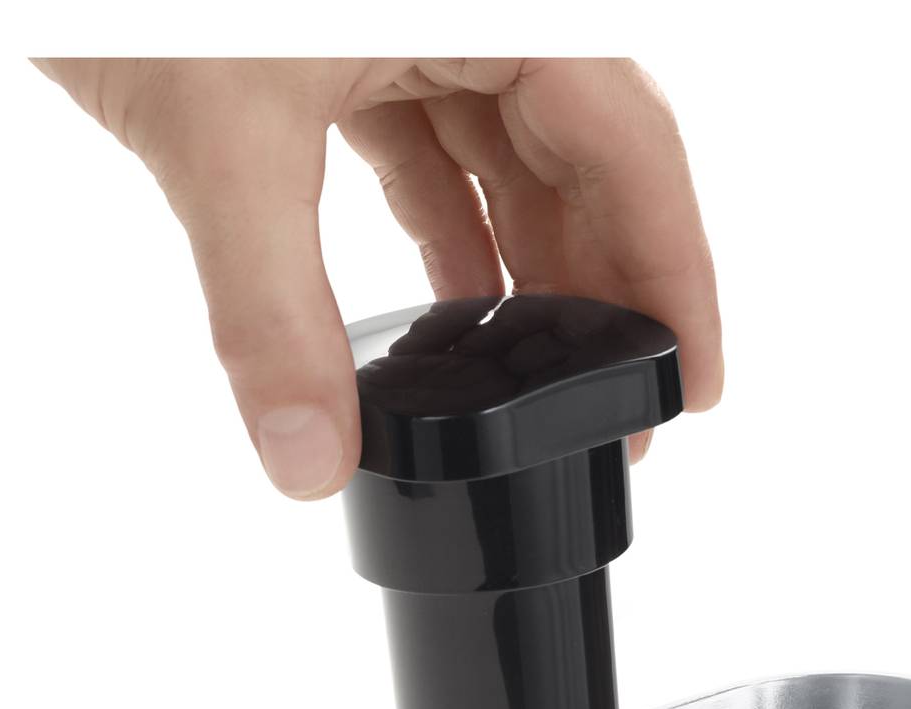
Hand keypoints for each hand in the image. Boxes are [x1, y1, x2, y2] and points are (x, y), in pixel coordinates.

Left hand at [40, 57, 721, 497]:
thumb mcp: (219, 133)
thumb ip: (268, 311)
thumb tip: (308, 461)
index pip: (631, 140)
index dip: (674, 273)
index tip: (691, 387)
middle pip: (580, 148)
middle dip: (601, 288)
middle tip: (616, 417)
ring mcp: (406, 10)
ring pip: (504, 142)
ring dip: (524, 264)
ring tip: (539, 388)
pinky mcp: (334, 32)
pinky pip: (427, 129)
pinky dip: (444, 220)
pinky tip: (453, 312)